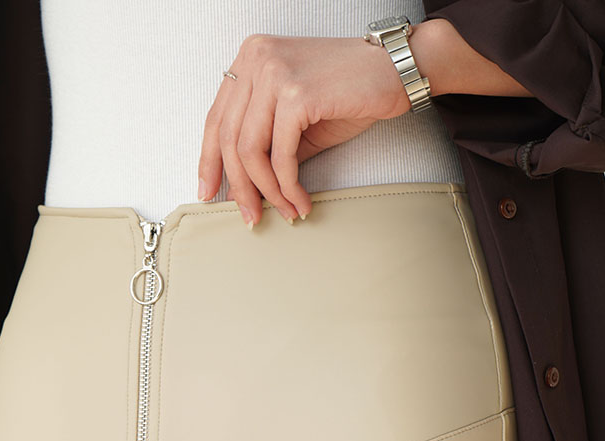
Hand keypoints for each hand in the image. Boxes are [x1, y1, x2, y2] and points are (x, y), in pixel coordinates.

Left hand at [197, 32, 408, 225]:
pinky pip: (280, 156)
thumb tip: (238, 189)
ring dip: (268, 192)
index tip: (209, 195)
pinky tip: (301, 201)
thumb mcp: (294, 119)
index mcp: (250, 58)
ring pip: (250, 151)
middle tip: (250, 218)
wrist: (396, 70)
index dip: (208, 162)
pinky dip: (289, 186)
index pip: (216, 119)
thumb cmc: (347, 94)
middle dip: (240, 187)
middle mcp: (257, 58)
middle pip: (228, 139)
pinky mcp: (297, 93)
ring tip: (286, 212)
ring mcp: (275, 72)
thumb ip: (264, 144)